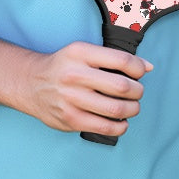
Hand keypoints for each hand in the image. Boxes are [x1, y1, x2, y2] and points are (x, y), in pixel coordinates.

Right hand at [24, 41, 152, 136]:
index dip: (138, 68)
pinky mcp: (70, 119)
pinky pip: (104, 127)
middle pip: (122, 86)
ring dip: (132, 109)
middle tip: (137, 92)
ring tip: (132, 107)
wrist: (31, 83)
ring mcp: (71, 99)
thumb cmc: (64, 66)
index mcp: (81, 53)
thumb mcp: (84, 51)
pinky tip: (121, 121)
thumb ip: (114, 58)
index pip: (122, 60)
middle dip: (137, 91)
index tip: (140, 73)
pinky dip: (120, 126)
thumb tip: (147, 67)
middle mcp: (75, 75)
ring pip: (116, 108)